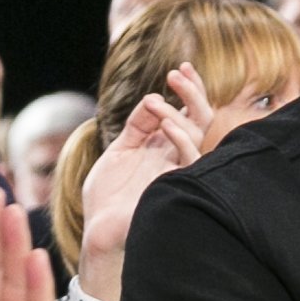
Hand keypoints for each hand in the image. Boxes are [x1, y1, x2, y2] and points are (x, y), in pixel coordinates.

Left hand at [74, 80, 203, 300]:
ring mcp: (178, 171)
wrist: (98, 232)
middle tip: (176, 74)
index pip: (187, 113)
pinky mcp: (176, 186)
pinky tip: (165, 124)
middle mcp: (176, 158)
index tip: (180, 68)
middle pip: (201, 120)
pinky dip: (181, 137)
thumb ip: (136, 125)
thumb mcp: (118, 151)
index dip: (189, 90)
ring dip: (182, 112)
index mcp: (164, 148)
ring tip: (158, 103)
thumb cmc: (107, 198)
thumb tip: (155, 98)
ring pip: (199, 135)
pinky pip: (191, 159)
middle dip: (193, 93)